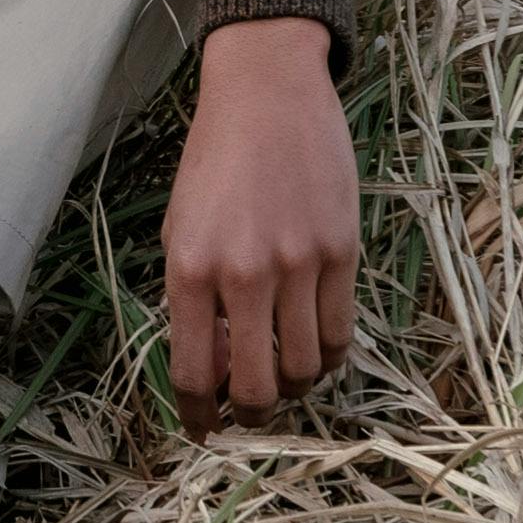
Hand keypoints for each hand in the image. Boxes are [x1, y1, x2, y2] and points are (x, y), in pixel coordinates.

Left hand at [163, 16, 359, 437]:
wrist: (268, 92)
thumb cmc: (215, 160)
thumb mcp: (180, 228)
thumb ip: (193, 297)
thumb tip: (216, 363)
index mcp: (190, 268)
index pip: (193, 372)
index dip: (198, 415)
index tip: (202, 430)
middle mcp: (243, 273)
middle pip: (255, 387)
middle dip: (252, 414)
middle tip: (251, 411)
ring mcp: (298, 264)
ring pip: (304, 367)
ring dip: (294, 386)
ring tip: (286, 375)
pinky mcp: (341, 251)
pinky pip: (340, 332)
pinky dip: (329, 356)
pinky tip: (317, 349)